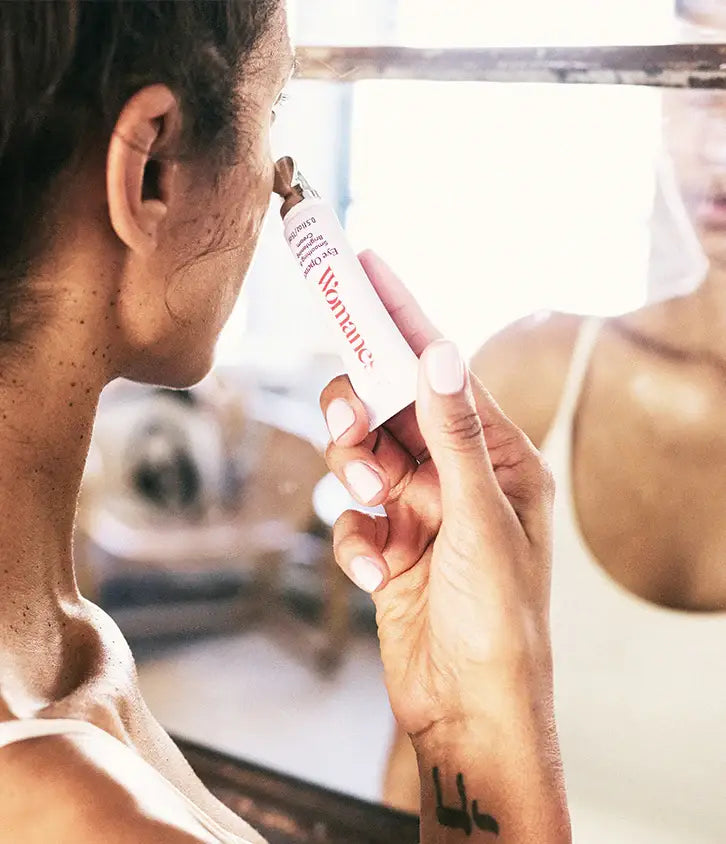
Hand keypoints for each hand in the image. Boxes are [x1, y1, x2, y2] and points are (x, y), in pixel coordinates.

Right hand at [321, 251, 554, 739]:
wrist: (469, 711)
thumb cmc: (499, 622)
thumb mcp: (479, 520)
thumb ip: (453, 437)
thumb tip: (439, 355)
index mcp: (497, 456)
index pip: (440, 370)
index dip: (401, 316)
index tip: (365, 267)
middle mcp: (456, 474)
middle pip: (387, 408)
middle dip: (361, 415)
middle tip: (351, 429)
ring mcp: (418, 509)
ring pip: (359, 456)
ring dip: (353, 476)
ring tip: (369, 506)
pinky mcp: (387, 544)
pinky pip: (350, 517)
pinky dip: (354, 540)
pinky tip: (376, 574)